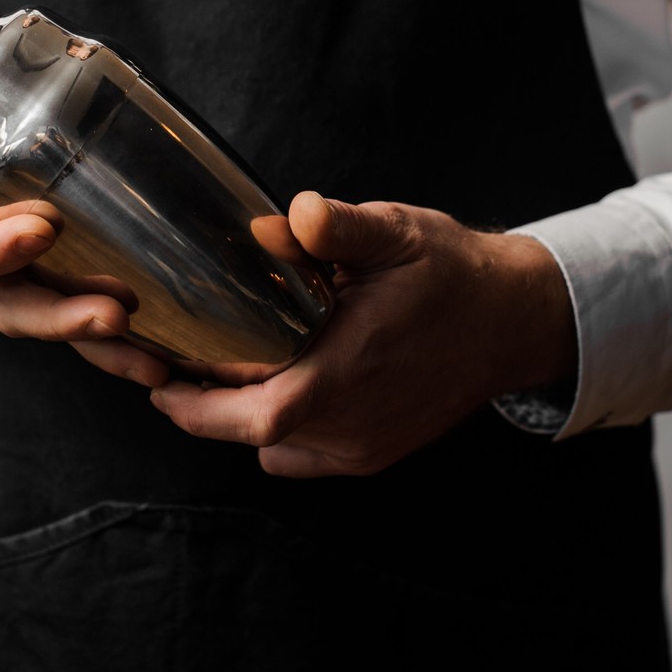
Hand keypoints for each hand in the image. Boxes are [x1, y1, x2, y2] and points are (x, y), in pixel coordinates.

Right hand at [0, 1, 152, 377]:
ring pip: (54, 319)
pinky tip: (171, 352)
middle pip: (16, 305)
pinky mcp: (47, 267)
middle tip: (114, 313)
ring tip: (155, 357)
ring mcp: (14, 269)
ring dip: (103, 344)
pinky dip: (122, 340)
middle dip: (62, 317)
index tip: (41, 228)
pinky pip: (81, 308)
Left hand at [148, 192, 576, 476]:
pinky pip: (303, 453)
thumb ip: (339, 227)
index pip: (260, 416)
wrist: (512, 320)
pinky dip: (277, 427)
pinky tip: (270, 382)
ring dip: (241, 415)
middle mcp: (355, 422)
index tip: (160, 383)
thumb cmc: (451, 273)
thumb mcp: (398, 233)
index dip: (201, 410)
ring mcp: (365, 446)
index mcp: (352, 371)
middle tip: (171, 367)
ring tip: (216, 369)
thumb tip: (290, 218)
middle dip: (206, 407)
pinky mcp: (374, 453)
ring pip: (276, 446)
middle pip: (255, 434)